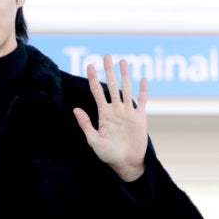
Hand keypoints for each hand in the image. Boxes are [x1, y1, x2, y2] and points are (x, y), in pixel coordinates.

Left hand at [73, 54, 147, 181]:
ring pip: (126, 90)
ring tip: (123, 62)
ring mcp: (128, 113)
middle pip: (112, 86)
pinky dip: (143, 90)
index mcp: (104, 114)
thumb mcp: (93, 140)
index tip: (90, 65)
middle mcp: (116, 110)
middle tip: (107, 56)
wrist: (125, 163)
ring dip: (125, 76)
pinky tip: (142, 79)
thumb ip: (86, 124)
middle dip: (109, 71)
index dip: (93, 79)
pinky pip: (142, 101)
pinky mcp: (140, 118)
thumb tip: (75, 109)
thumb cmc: (108, 154)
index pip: (97, 92)